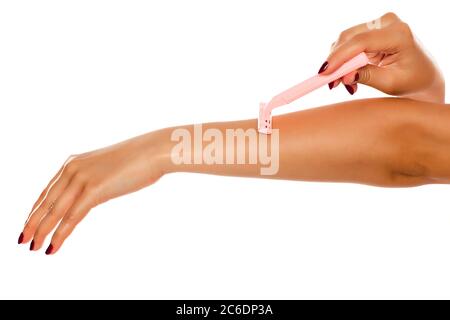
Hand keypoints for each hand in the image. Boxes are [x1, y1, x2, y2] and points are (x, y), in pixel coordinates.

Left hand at [18, 131, 166, 253]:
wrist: (153, 151)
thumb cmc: (137, 160)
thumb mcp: (108, 169)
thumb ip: (95, 179)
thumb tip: (93, 192)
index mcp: (73, 163)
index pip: (47, 191)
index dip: (36, 209)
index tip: (29, 223)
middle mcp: (72, 169)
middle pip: (45, 202)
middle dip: (33, 223)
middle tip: (23, 240)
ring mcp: (82, 178)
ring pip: (54, 211)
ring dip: (41, 231)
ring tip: (33, 247)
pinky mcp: (94, 189)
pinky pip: (72, 217)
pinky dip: (61, 233)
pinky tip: (53, 246)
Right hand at [318, 12, 444, 102]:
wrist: (422, 77)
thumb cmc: (412, 81)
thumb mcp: (390, 83)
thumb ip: (367, 77)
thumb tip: (344, 77)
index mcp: (398, 34)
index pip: (360, 42)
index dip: (339, 57)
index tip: (325, 73)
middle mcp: (388, 23)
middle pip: (349, 38)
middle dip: (335, 61)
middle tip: (332, 84)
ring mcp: (378, 24)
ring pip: (345, 40)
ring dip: (339, 62)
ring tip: (344, 83)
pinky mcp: (371, 29)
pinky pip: (348, 42)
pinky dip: (343, 60)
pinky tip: (349, 75)